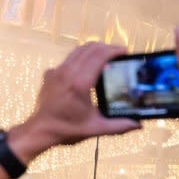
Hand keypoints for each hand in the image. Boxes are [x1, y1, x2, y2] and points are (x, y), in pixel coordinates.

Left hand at [16, 43, 139, 154]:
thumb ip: (119, 126)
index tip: (125, 52)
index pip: (99, 56)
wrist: (40, 130)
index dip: (114, 51)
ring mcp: (57, 70)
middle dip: (106, 47)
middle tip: (119, 54)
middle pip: (90, 48)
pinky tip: (87, 68)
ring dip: (94, 50)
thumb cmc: (67, 129)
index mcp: (80, 83)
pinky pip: (68, 59)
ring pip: (78, 50)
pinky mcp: (50, 73)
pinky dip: (81, 58)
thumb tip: (139, 125)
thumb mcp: (96, 128)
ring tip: (106, 56)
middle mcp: (68, 72)